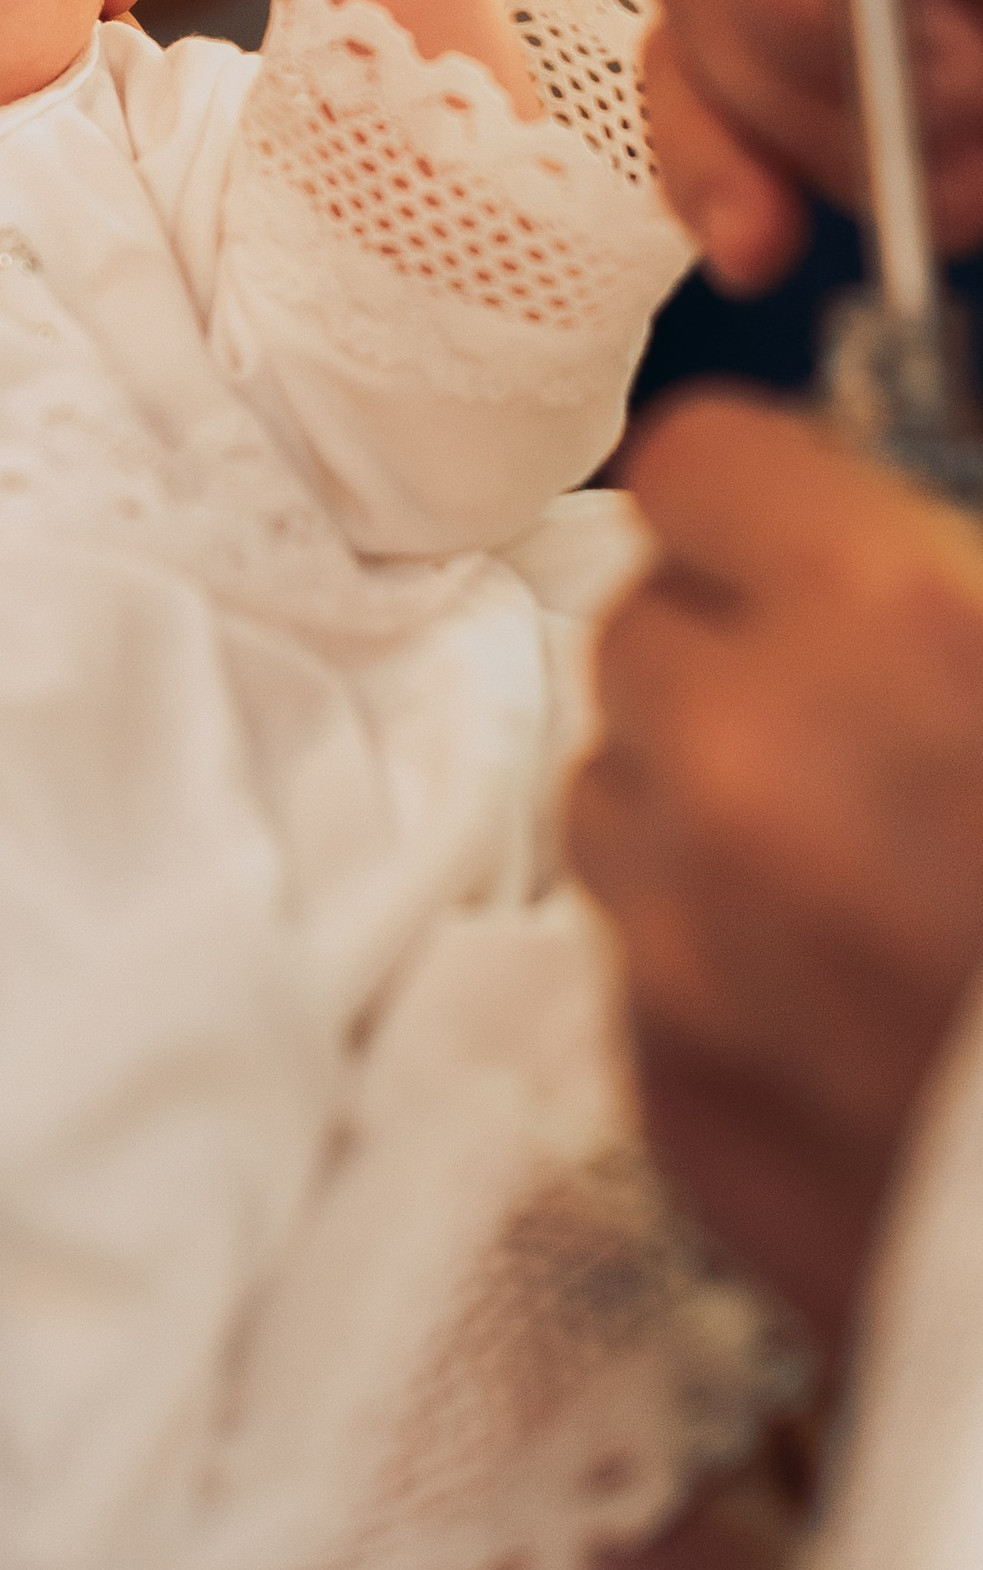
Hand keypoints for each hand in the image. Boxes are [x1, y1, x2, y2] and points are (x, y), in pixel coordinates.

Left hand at [567, 394, 982, 1341]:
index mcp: (884, 620)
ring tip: (865, 876)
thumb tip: (916, 557)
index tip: (818, 542)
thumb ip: (970, 589)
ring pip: (622, 800)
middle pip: (644, 633)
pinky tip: (857, 1014)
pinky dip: (725, 970)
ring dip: (710, 812)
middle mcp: (747, 765)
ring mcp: (692, 947)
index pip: (697, 464)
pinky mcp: (677, 1105)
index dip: (766, 503)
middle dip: (742, 659)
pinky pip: (649, 974)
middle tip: (872, 728)